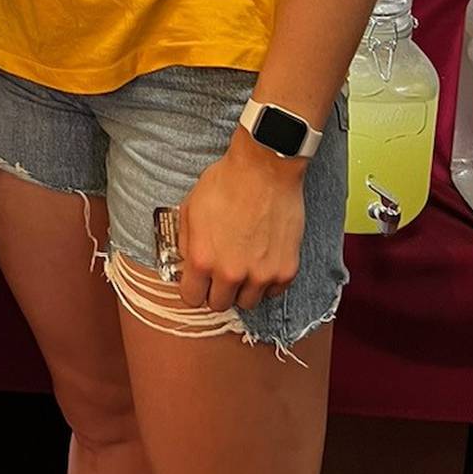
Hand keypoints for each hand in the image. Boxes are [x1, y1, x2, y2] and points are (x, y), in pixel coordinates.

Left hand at [177, 130, 306, 311]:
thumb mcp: (190, 208)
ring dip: (242, 289)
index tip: (198, 281)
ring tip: (243, 265)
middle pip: (219, 304)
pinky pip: (272, 293)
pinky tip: (262, 261)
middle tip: (220, 272)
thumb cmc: (226, 183)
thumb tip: (186, 263)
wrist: (265, 169)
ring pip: (247, 303)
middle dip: (216, 290)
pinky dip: (266, 282)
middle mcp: (231, 273)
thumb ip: (186, 242)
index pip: (191, 298)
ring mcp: (261, 275)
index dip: (192, 289)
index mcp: (202, 259)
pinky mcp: (286, 271)